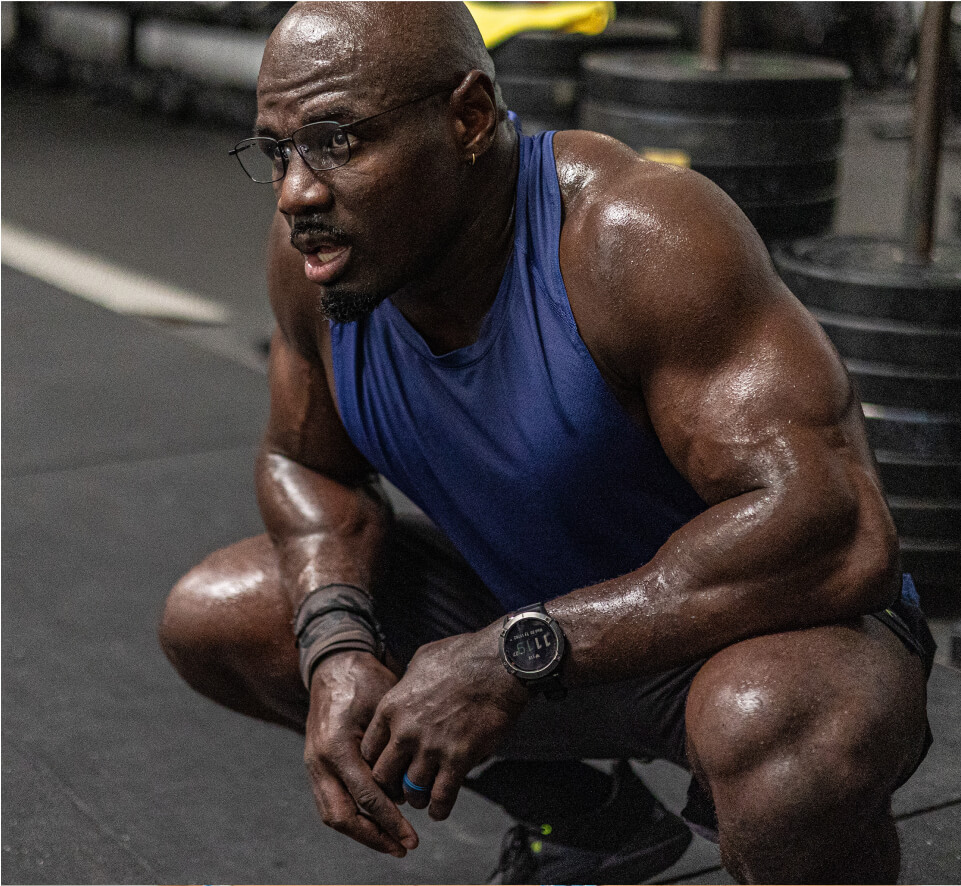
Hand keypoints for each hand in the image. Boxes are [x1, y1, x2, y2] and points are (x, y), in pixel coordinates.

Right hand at [304, 651, 418, 856]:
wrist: (335, 665)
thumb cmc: (366, 681)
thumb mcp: (385, 706)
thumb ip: (392, 748)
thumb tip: (409, 790)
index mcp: (337, 746)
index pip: (365, 796)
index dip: (390, 821)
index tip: (412, 837)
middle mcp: (319, 760)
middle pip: (341, 816)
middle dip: (373, 837)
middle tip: (403, 848)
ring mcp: (313, 765)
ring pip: (332, 815)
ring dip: (362, 833)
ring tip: (393, 844)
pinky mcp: (316, 767)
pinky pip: (330, 802)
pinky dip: (352, 818)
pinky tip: (378, 824)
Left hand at [360, 624, 528, 820]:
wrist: (497, 663)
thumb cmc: (462, 656)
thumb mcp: (421, 661)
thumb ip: (407, 683)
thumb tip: (406, 689)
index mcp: (392, 707)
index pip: (368, 750)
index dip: (377, 762)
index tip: (388, 766)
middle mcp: (405, 731)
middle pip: (383, 776)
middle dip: (391, 786)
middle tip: (402, 787)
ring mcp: (431, 747)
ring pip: (411, 791)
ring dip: (417, 798)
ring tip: (423, 798)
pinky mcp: (458, 759)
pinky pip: (442, 797)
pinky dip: (439, 809)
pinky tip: (440, 809)